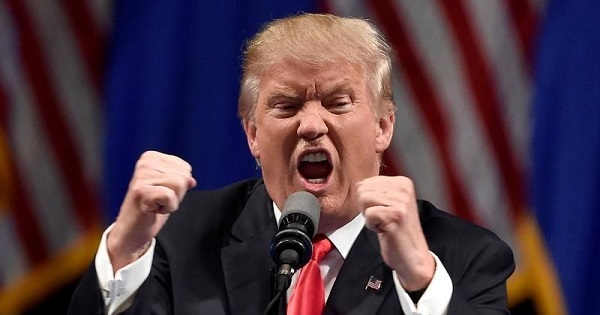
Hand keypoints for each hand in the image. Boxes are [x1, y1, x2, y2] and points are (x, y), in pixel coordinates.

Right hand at [107, 151, 196, 270]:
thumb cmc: (149, 209)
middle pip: (184, 176)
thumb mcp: (168, 189)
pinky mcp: (141, 191)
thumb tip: (191, 181)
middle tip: (158, 201)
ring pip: (180, 184)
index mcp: (151, 158)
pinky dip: (168, 208)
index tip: (162, 193)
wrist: (131, 231)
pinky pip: (170, 196)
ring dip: (172, 201)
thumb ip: (181, 180)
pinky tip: (153, 210)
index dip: (179, 186)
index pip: (185, 168)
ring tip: (155, 204)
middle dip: (177, 193)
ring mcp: (141, 176)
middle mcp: (145, 163)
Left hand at [356, 175, 434, 290]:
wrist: (413, 256)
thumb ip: (377, 190)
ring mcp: (401, 201)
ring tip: (385, 223)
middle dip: (367, 208)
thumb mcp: (390, 203)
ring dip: (369, 217)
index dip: (368, 201)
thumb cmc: (398, 231)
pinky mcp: (396, 215)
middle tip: (383, 219)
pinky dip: (372, 226)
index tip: (383, 211)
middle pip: (362, 190)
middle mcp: (403, 188)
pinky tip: (385, 230)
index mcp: (402, 182)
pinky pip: (368, 214)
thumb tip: (357, 184)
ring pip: (363, 200)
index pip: (365, 182)